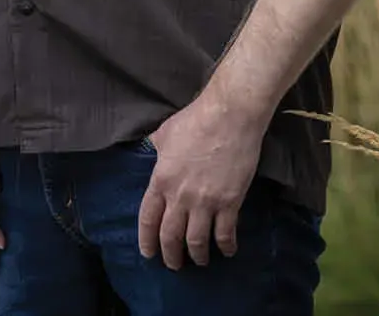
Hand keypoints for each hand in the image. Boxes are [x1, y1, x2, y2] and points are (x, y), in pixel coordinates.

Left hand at [136, 97, 266, 268]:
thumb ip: (157, 148)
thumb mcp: (165, 133)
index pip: (148, 221)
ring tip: (200, 261)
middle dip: (171, 255)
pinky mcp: (230, 201)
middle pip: (170, 236)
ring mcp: (205, 201)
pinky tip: (228, 251)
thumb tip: (153, 149)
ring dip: (197, 256)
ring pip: (196, 240)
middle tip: (174, 265)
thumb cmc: (197, 119)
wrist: (231, 115)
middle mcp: (179, 197)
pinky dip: (226, 245)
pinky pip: (225, 232)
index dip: (147, 241)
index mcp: (160, 181)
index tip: (149, 253)